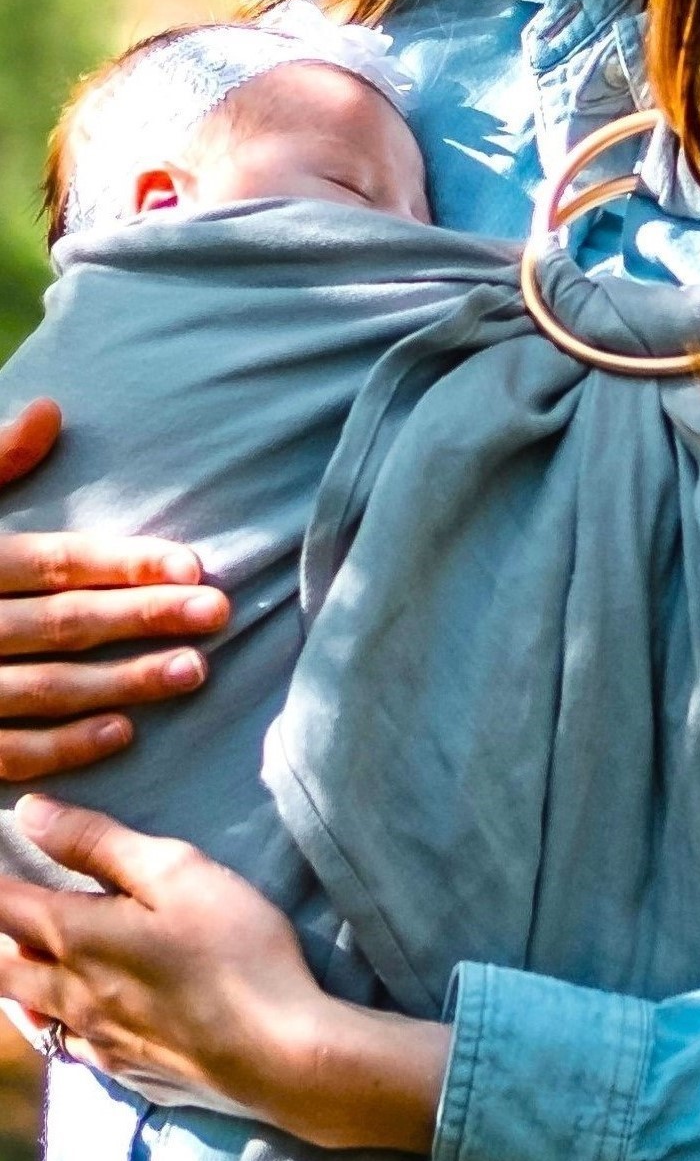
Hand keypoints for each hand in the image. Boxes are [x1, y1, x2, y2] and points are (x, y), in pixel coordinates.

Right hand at [0, 401, 231, 778]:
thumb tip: (49, 409)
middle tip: (217, 613)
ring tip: (194, 670)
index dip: (123, 563)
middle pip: (60, 623)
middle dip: (143, 617)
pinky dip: (63, 747)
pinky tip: (124, 732)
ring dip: (121, 683)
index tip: (193, 565)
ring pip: (44, 689)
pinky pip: (7, 750)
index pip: (51, 562)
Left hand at [0, 796, 450, 1153]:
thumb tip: (29, 814)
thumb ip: (99, 842)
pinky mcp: (124, 1069)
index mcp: (75, 937)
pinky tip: (72, 1018)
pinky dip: (53, 1023)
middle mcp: (69, 993)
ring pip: (26, 1010)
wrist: (277, 1053)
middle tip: (17, 910)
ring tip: (27, 959)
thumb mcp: (177, 874)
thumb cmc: (235, 950)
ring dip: (18, 981)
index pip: (0, 903)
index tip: (3, 857)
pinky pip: (65, 1045)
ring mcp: (95, 1038)